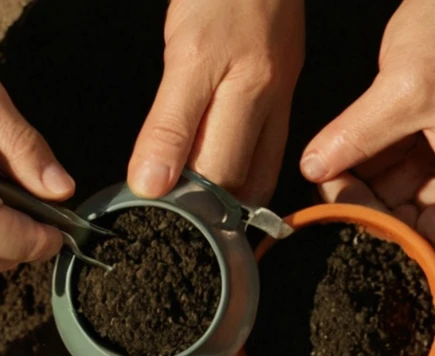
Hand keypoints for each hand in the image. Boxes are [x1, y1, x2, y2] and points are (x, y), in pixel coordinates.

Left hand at [127, 0, 304, 205]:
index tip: (150, 213)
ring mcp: (283, 97)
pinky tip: (224, 181)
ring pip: (261, 171)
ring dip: (231, 199)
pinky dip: (245, 173)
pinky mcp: (283, 90)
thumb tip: (151, 184)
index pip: (216, 172)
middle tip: (170, 223)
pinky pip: (268, 149)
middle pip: (244, 180)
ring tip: (196, 214)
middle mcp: (272, 101)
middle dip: (208, 209)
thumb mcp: (184, 54)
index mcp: (247, 91)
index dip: (185, 203)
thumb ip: (169, 123)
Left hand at [301, 0, 434, 257]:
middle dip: (372, 201)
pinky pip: (416, 148)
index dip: (387, 235)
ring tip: (333, 156)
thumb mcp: (402, 87)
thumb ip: (354, 136)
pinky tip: (350, 136)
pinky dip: (383, 148)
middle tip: (328, 179)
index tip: (344, 210)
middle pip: (420, 213)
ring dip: (372, 174)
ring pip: (413, 180)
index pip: (433, 241)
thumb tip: (314, 169)